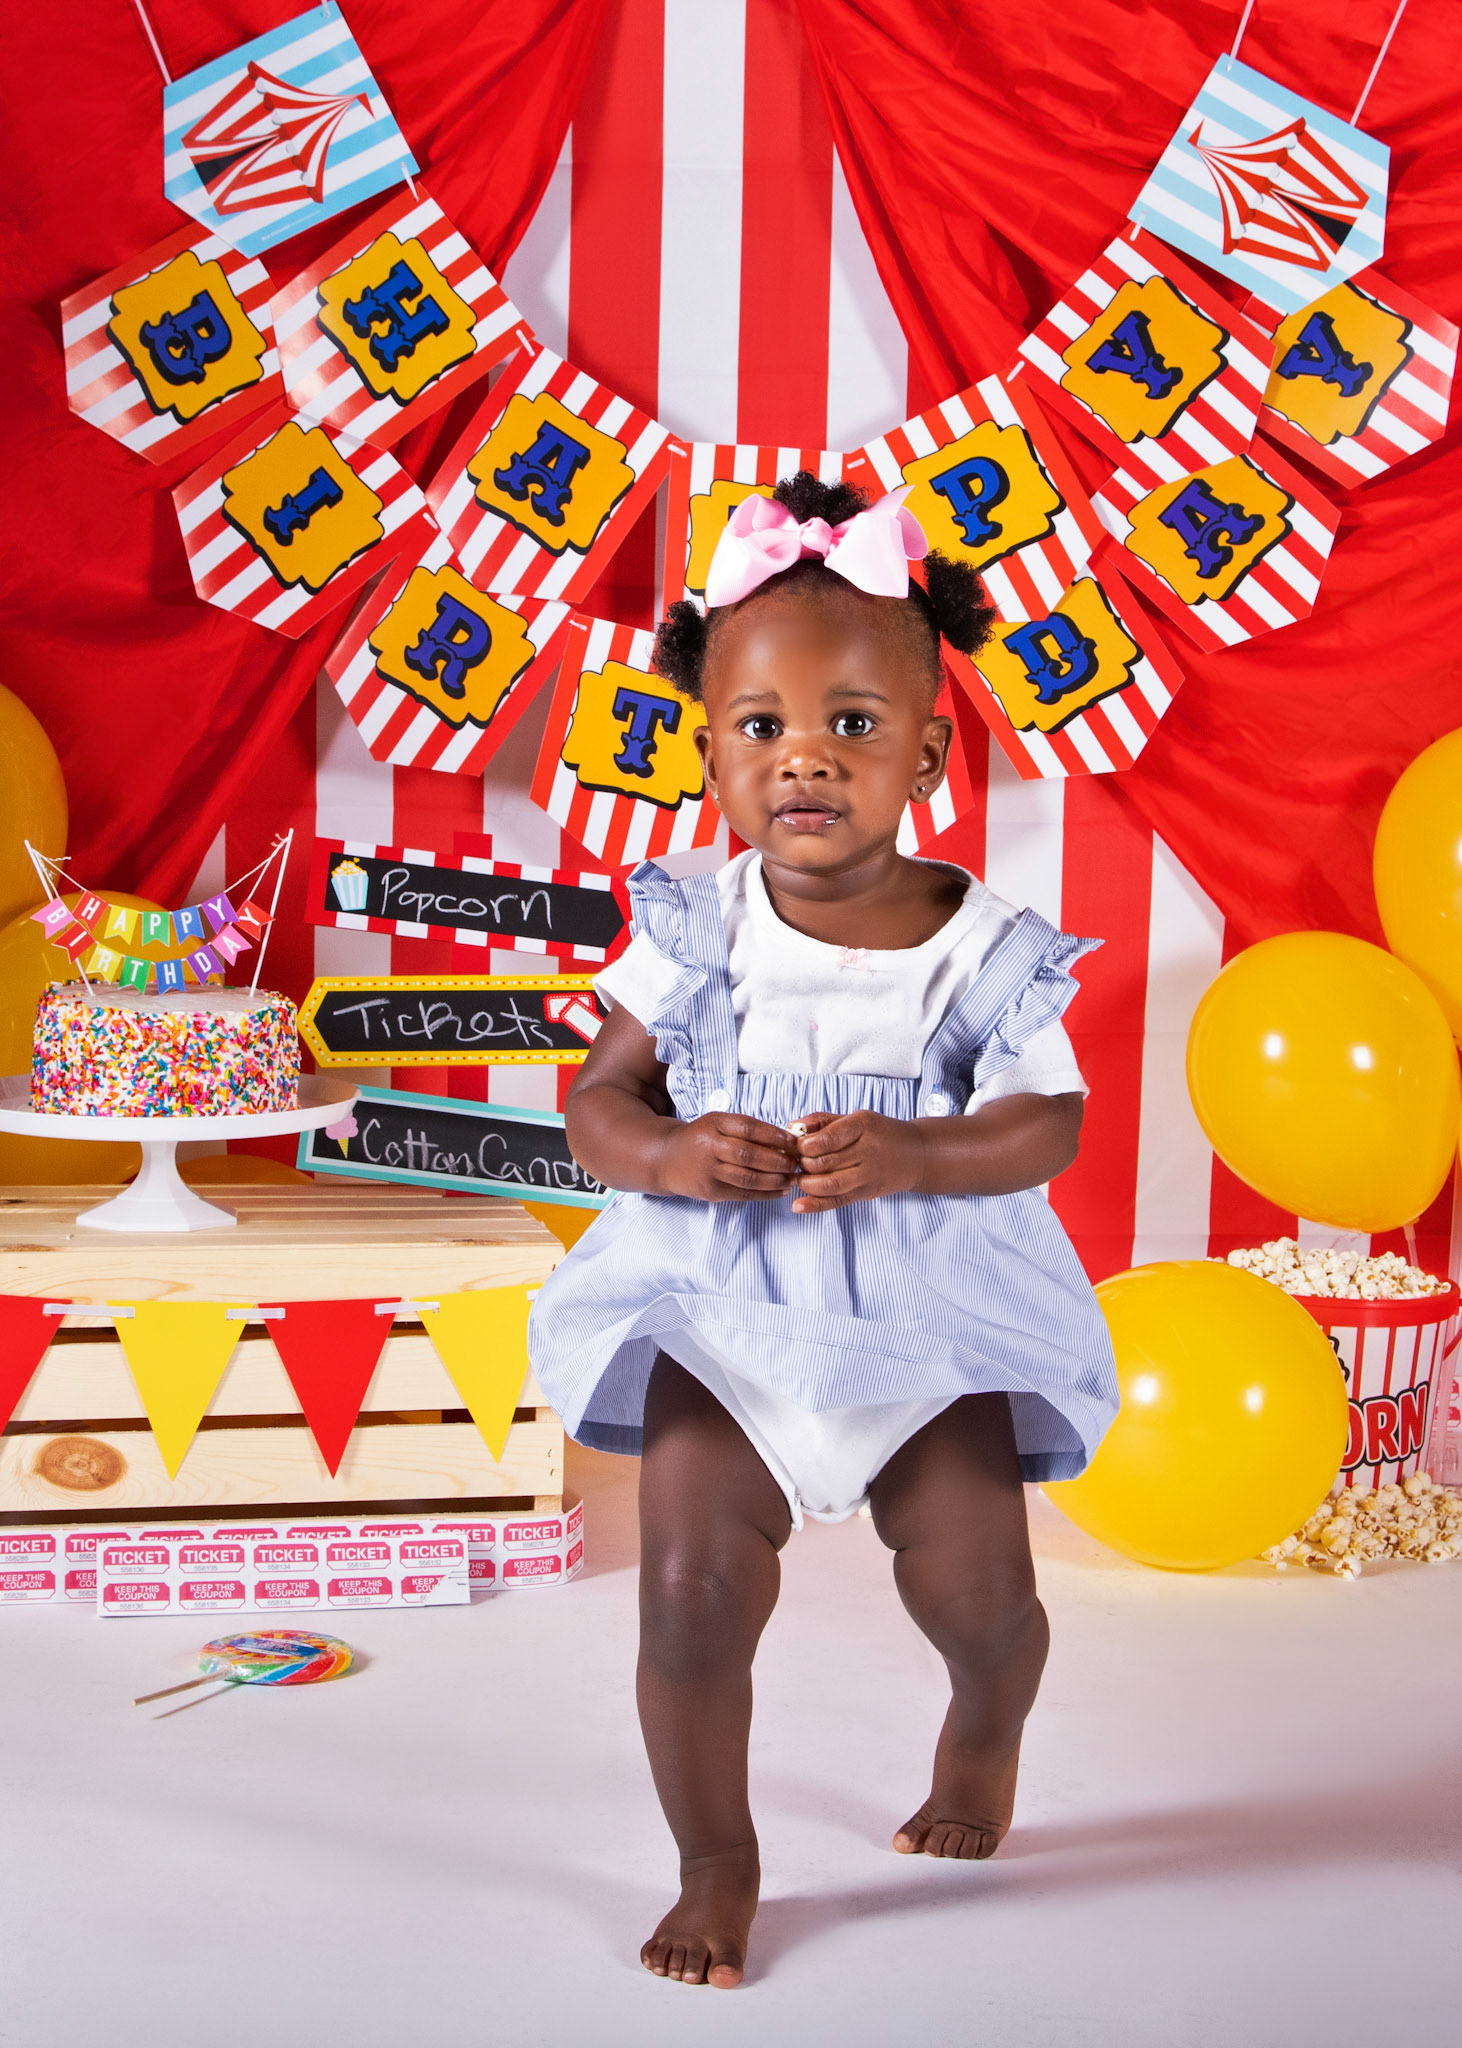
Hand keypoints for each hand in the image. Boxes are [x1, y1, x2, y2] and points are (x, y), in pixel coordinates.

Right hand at [655, 1112, 800, 1201]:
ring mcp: (709, 1172)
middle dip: (778, 1160)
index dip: (774, 1135)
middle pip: (749, 1155)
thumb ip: (746, 1129)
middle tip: (796, 1163)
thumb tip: (784, 1139)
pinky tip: (780, 1191)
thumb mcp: (718, 1123)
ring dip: (775, 1180)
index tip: (794, 1142)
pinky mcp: (711, 1191)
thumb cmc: (700, 1138)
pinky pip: (743, 1194)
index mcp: (714, 1124)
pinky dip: (765, 1194)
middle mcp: (710, 1147)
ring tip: (792, 1178)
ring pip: (748, 1178)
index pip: (749, 1128)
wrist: (667, 1159)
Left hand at [790, 1111, 923, 1212]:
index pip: (828, 1139)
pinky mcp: (866, 1193)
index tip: (798, 1145)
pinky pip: (837, 1201)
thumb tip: (791, 1126)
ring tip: (801, 1177)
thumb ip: (822, 1121)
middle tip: (797, 1161)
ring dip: (806, 1183)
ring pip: (829, 1184)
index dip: (805, 1144)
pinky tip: (798, 1205)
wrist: (915, 1155)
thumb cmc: (880, 1133)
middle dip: (803, 1163)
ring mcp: (868, 1175)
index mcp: (863, 1126)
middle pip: (825, 1162)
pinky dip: (815, 1205)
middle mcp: (868, 1151)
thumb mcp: (855, 1118)